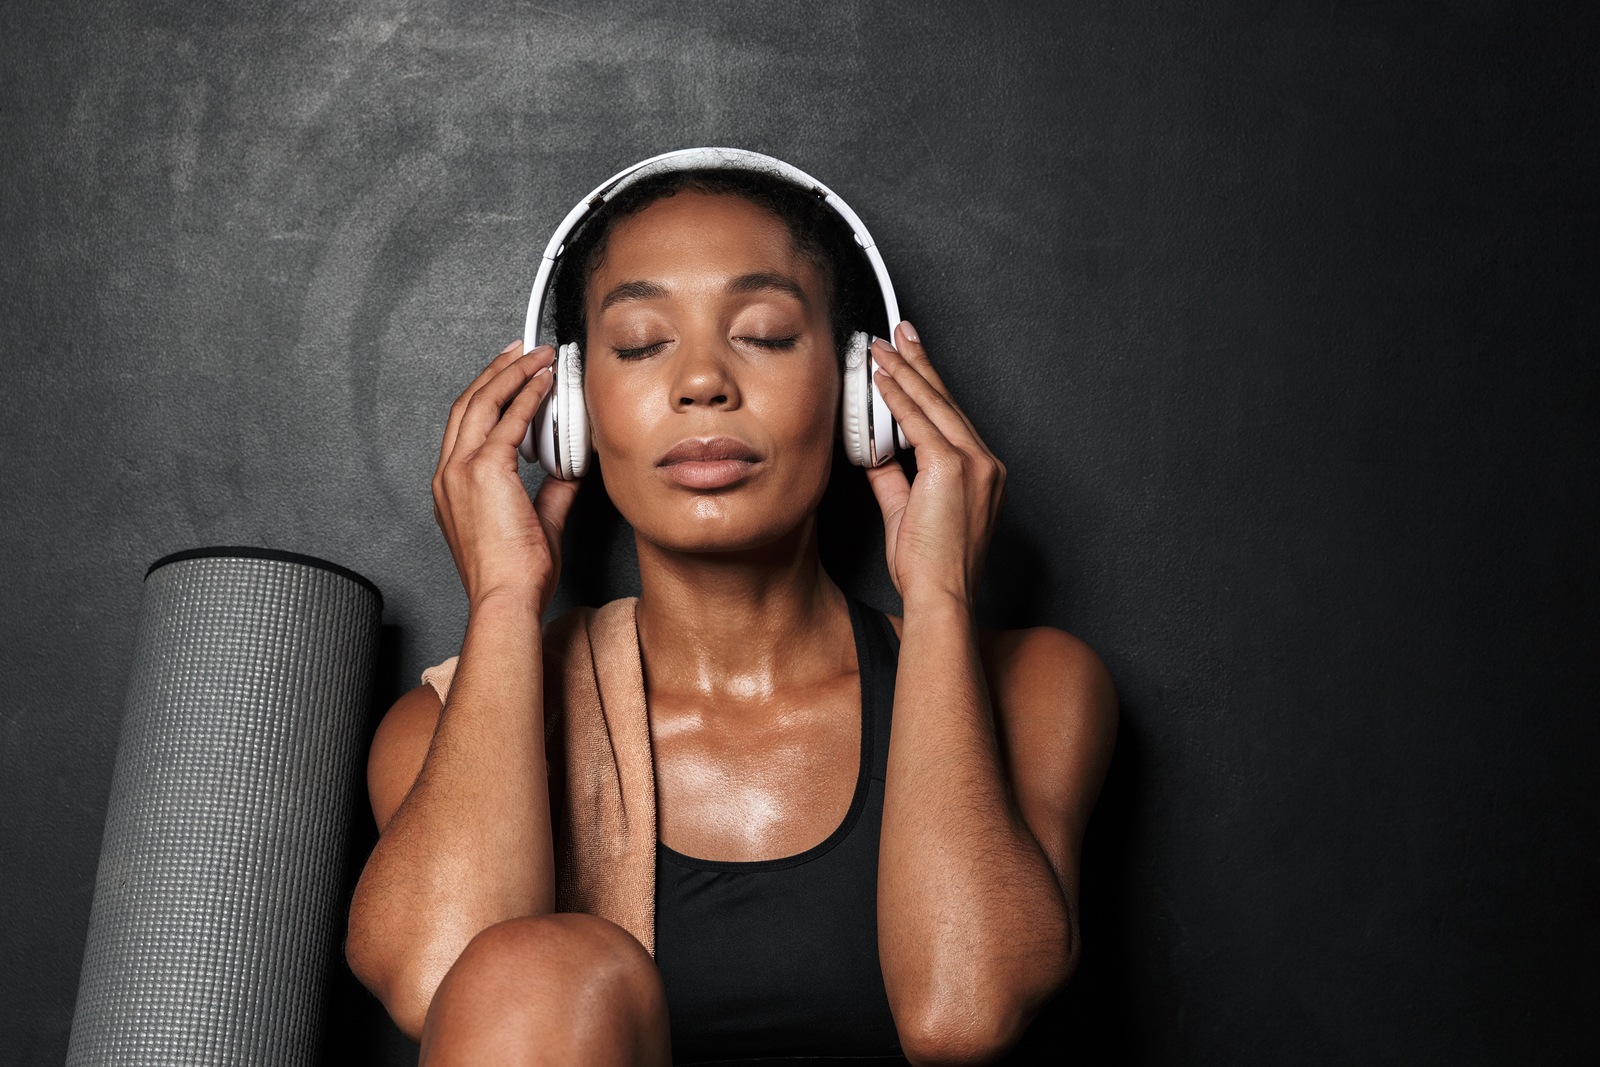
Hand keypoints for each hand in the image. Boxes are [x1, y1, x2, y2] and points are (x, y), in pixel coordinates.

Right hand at [432, 340, 580, 613]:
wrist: (506, 599)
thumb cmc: (516, 576)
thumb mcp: (537, 524)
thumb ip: (552, 492)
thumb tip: (571, 469)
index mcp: (452, 487)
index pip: (466, 426)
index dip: (488, 395)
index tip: (510, 375)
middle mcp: (449, 474)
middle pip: (467, 404)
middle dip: (495, 371)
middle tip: (521, 349)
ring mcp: (460, 471)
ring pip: (482, 403)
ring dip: (511, 373)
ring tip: (536, 355)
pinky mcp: (483, 472)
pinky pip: (508, 421)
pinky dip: (527, 396)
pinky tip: (545, 382)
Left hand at [863, 322, 1005, 611]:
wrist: (941, 594)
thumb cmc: (928, 566)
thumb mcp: (905, 511)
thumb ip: (891, 475)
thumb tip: (871, 450)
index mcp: (982, 472)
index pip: (949, 418)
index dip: (927, 385)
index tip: (909, 360)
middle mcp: (985, 462)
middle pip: (945, 401)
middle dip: (919, 362)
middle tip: (900, 331)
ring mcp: (974, 463)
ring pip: (933, 404)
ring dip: (905, 370)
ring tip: (882, 345)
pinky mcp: (952, 468)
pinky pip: (919, 422)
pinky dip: (897, 396)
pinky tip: (880, 378)